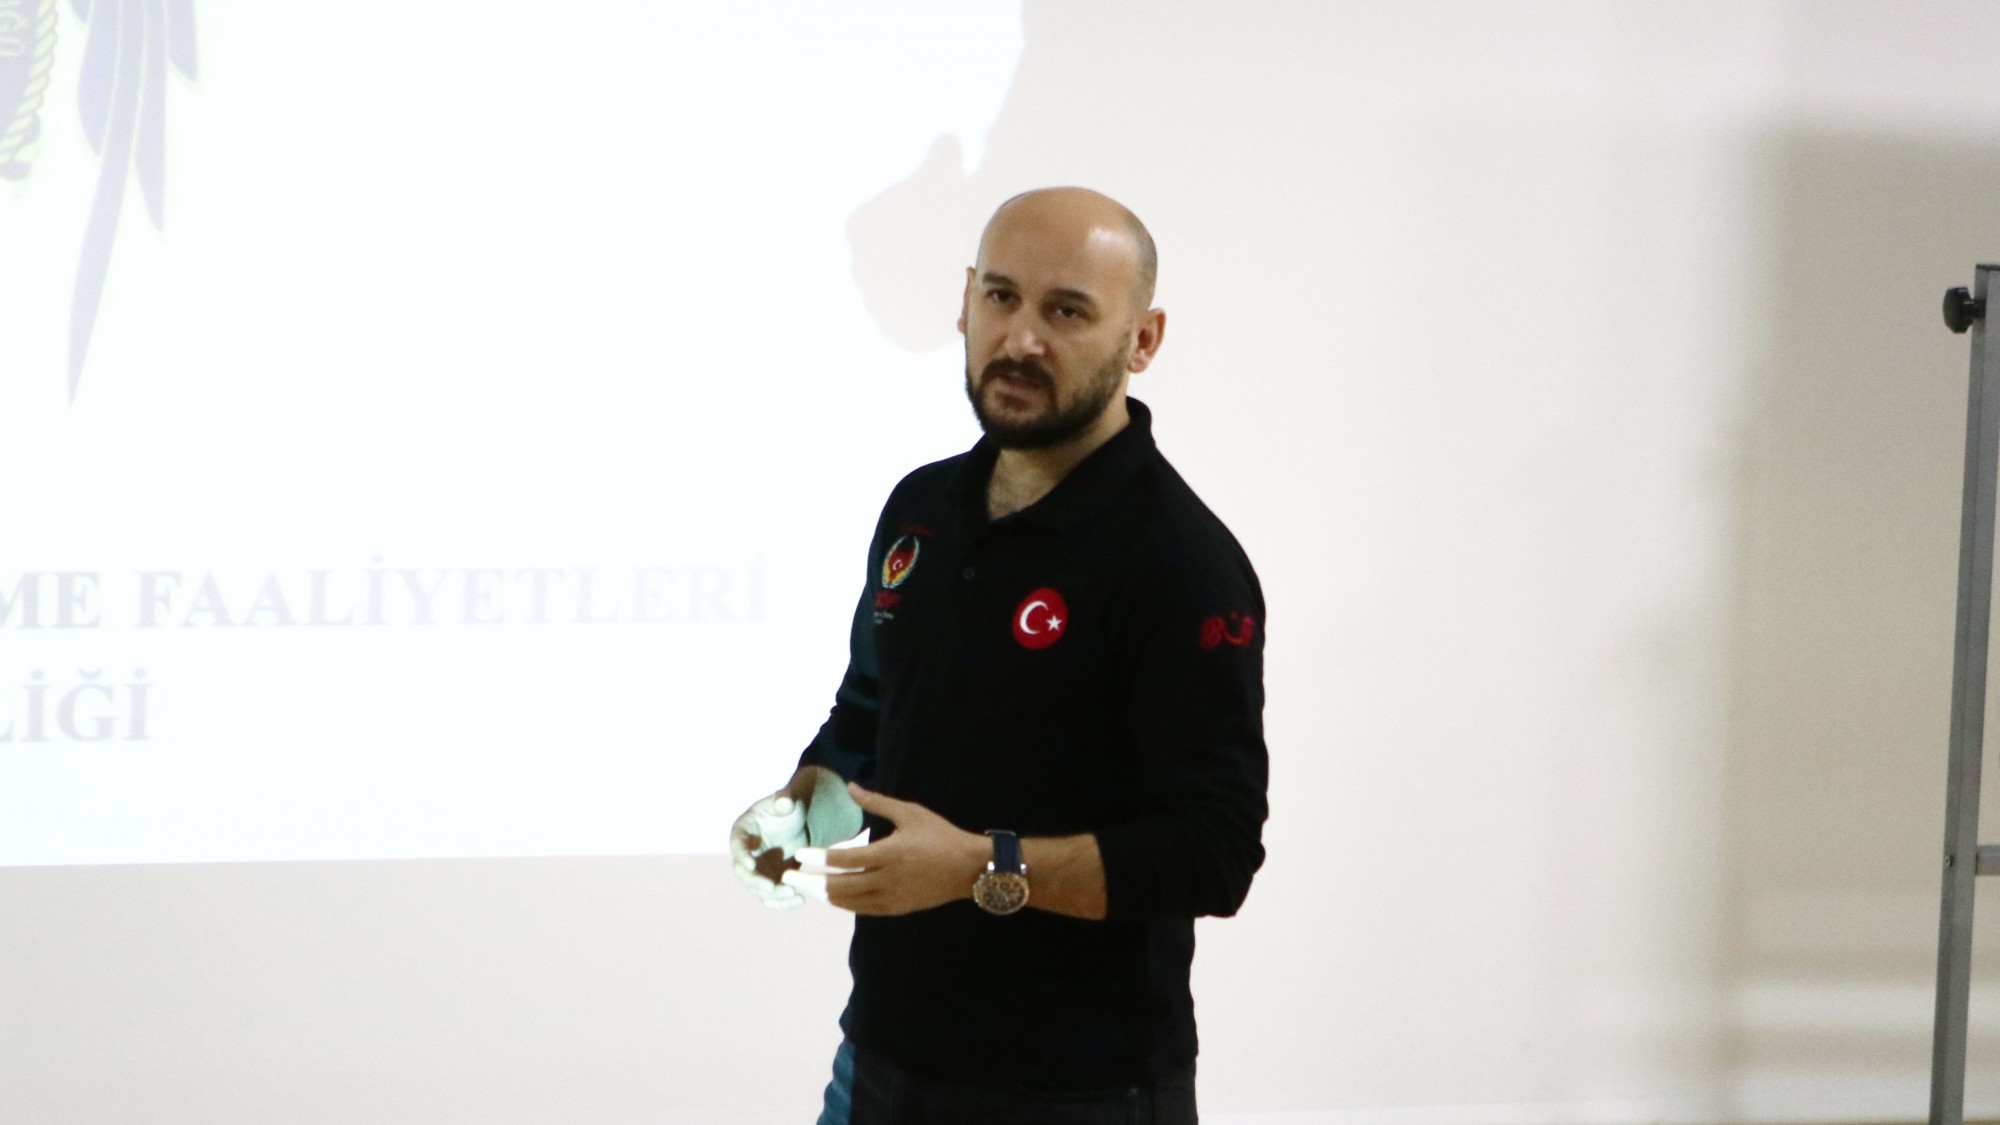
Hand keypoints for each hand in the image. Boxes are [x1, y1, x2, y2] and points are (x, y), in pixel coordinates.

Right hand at [729, 790, 809, 909]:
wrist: (797, 824)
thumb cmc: (788, 808)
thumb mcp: (788, 800)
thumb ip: (785, 800)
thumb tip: (784, 803)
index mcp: (743, 832)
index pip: (737, 845)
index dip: (741, 855)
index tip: (751, 864)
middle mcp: (745, 855)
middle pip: (742, 873)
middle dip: (755, 882)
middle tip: (771, 887)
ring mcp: (757, 871)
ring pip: (757, 889)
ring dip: (773, 895)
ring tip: (794, 894)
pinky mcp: (770, 882)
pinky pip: (772, 897)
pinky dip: (783, 902)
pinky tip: (800, 901)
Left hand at [788, 783, 985, 916]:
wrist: (970, 868)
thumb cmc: (940, 835)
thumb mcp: (910, 813)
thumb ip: (877, 802)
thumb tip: (850, 787)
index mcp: (890, 854)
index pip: (844, 860)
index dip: (819, 859)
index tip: (799, 855)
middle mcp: (887, 880)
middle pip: (840, 886)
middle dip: (811, 883)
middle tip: (789, 877)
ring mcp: (892, 898)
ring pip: (849, 902)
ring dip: (823, 895)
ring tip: (804, 888)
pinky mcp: (897, 909)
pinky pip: (863, 910)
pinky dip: (844, 903)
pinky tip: (832, 896)